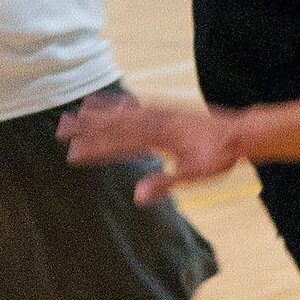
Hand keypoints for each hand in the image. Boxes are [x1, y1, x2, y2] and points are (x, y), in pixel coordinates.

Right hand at [59, 94, 242, 204]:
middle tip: (61, 128)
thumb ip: (163, 183)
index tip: (72, 153)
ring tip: (78, 110)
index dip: (95, 149)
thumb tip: (137, 197)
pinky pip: (139, 104)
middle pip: (115, 124)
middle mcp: (155, 122)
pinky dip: (123, 102)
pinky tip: (114, 102)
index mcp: (158, 139)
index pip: (118, 144)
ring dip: (100, 112)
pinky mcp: (168, 110)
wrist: (238, 133)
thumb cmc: (217, 157)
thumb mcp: (191, 175)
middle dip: (88, 127)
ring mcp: (161, 114)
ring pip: (124, 112)